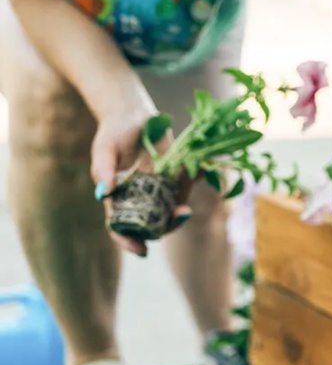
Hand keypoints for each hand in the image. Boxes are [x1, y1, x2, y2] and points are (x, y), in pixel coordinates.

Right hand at [90, 108, 190, 256]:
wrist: (133, 115)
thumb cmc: (112, 133)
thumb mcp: (104, 149)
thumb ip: (103, 171)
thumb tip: (103, 194)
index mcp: (117, 199)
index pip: (121, 229)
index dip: (129, 242)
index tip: (142, 250)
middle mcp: (139, 199)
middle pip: (150, 225)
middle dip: (163, 229)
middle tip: (174, 220)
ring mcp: (158, 189)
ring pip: (169, 212)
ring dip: (177, 216)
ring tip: (183, 211)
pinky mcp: (174, 177)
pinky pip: (182, 190)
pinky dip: (188, 192)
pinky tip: (195, 185)